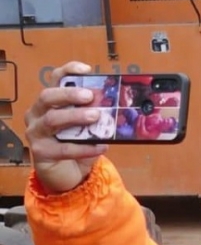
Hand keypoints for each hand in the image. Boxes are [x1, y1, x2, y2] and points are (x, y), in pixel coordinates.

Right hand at [24, 62, 107, 193]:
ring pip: (51, 119)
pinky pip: (63, 148)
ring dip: (75, 116)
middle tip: (90, 96)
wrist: (68, 174)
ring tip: (96, 116)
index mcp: (50, 102)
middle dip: (69, 94)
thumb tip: (120, 104)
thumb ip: (97, 113)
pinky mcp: (41, 152)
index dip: (69, 71)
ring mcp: (36, 132)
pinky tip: (101, 146)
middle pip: (47, 96)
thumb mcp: (88, 126)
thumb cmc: (77, 144)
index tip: (87, 70)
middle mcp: (38, 113)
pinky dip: (84, 147)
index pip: (55, 79)